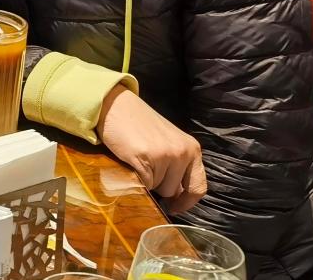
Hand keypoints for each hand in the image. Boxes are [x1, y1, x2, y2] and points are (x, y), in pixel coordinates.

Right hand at [98, 85, 206, 214]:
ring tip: (137, 160)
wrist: (114, 104)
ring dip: (146, 181)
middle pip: (173, 191)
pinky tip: (129, 160)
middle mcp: (182, 152)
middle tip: (145, 165)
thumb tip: (176, 197)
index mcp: (192, 148)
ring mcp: (165, 155)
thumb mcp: (167, 141)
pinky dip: (134, 178)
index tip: (175, 208)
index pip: (198, 187)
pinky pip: (142, 183)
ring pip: (157, 189)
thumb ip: (177, 164)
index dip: (186, 202)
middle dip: (158, 185)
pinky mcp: (145, 157)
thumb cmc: (138, 123)